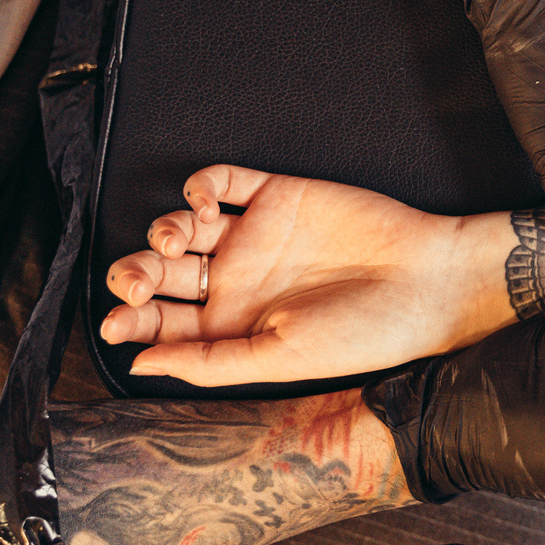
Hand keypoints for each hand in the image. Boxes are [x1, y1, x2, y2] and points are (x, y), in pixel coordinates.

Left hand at [100, 165, 512, 384]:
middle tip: (139, 282)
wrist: (427, 281)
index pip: (164, 322)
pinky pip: (224, 181)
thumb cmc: (365, 334)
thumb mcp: (280, 359)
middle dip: (136, 275)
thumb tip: (139, 363)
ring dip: (162, 229)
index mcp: (234, 327)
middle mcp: (238, 281)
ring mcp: (255, 236)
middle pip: (162, 273)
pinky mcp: (278, 195)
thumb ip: (209, 361)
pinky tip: (204, 203)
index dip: (132, 320)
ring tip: (175, 240)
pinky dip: (200, 185)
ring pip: (183, 225)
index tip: (117, 323)